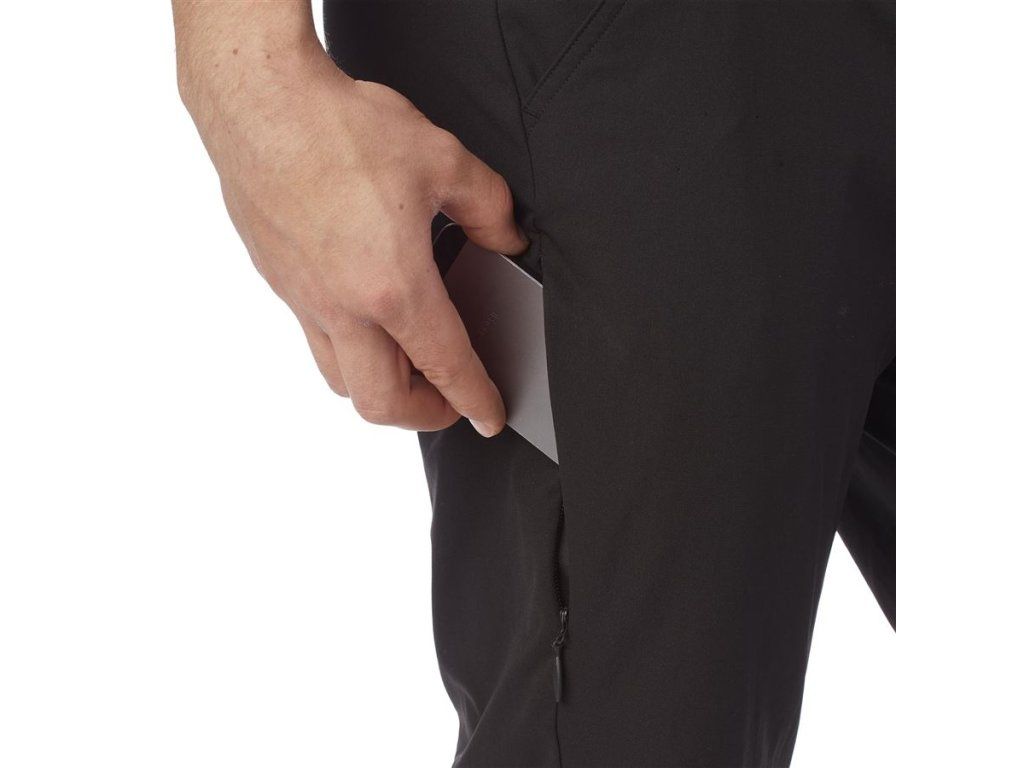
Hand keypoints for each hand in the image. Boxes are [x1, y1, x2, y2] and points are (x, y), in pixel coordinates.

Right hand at [178, 32, 526, 435]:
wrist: (258, 101)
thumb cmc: (339, 127)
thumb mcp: (442, 160)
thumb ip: (488, 206)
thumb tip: (507, 236)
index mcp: (392, 286)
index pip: (445, 365)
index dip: (475, 399)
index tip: (488, 416)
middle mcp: (341, 306)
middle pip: (379, 401)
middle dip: (423, 414)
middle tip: (449, 400)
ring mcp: (303, 298)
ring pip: (339, 376)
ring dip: (380, 386)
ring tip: (408, 364)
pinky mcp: (277, 280)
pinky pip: (314, 336)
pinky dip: (348, 347)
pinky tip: (364, 312)